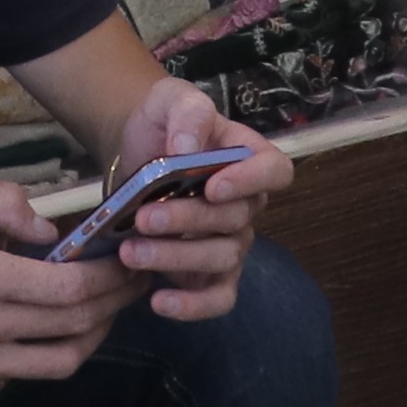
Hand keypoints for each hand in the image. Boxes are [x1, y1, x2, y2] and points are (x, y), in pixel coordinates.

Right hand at [0, 173, 129, 406]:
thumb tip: (47, 229)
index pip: (69, 287)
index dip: (110, 279)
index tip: (129, 263)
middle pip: (73, 326)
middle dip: (114, 304)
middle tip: (132, 285)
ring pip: (55, 363)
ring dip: (90, 337)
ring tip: (99, 314)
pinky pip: (14, 378)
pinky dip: (33, 355)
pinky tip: (28, 331)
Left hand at [104, 82, 291, 321]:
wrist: (133, 149)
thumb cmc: (163, 122)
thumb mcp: (171, 99)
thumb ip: (187, 114)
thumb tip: (188, 149)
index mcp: (249, 158)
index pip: (276, 172)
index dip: (252, 182)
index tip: (212, 186)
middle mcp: (246, 204)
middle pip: (236, 220)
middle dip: (188, 221)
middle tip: (144, 218)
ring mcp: (229, 241)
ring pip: (222, 259)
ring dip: (176, 259)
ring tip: (131, 252)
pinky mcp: (207, 272)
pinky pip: (217, 297)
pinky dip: (193, 306)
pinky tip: (157, 302)